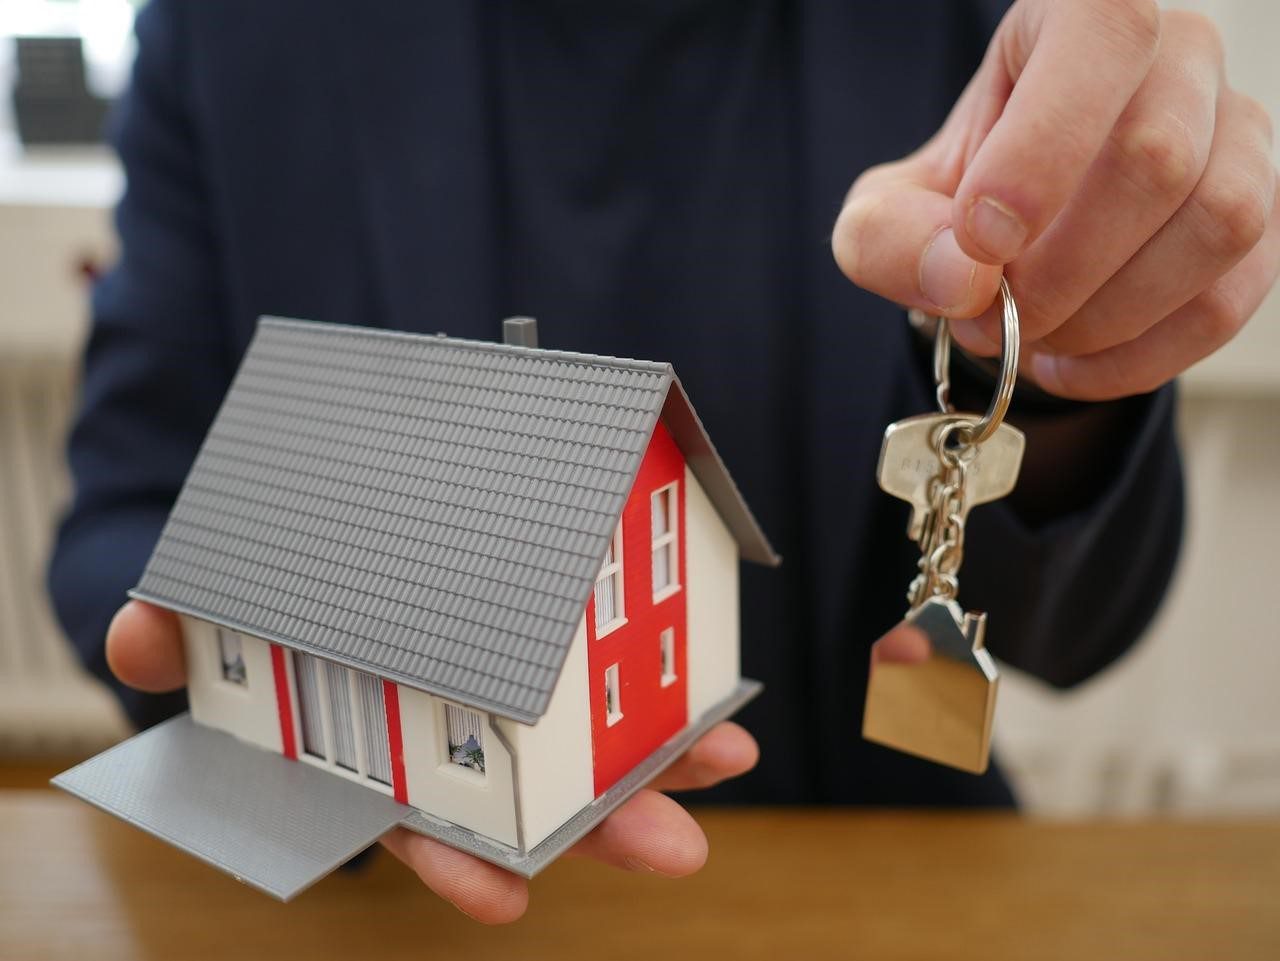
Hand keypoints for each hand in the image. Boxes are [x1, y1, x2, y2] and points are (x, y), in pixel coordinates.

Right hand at [106, 600, 758, 922]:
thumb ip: (178, 629)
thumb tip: (135, 639)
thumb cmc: (284, 592)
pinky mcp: (557, 630)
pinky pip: (614, 664)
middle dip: (605, 827)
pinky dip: (661, 680)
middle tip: (675, 846)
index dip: (461, 866)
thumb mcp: (222, 606)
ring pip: (593, 739)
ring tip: (729, 753)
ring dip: (662, 755)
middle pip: (536, 800)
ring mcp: (515, 689)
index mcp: (383, 748)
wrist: (333, 532)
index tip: (508, 898)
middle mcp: (458, 734)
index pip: (420, 826)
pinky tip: (712, 685)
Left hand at [833, 0, 1278, 400]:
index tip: (983, 241)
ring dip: (1104, 315)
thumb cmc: (955, 203)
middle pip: (1158, 157)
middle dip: (1059, 271)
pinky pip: (1227, 298)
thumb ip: (893, 238)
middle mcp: (1178, 59)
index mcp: (1077, 18)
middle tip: (989, 316)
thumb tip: (964, 280)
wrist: (1008, 240)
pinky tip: (1071, 363)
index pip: (1104, 37)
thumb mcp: (885, 214)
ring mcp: (1236, 138)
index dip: (1043, 150)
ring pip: (1217, 225)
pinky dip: (1138, 355)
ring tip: (1030, 337)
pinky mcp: (1260, 224)